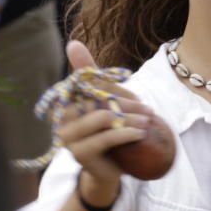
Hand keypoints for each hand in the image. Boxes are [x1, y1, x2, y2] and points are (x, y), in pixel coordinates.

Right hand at [55, 41, 151, 189]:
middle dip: (127, 104)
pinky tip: (141, 133)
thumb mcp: (107, 98)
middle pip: (98, 100)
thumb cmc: (111, 128)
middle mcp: (62, 119)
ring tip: (148, 121)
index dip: (115, 89)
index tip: (136, 99)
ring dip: (130, 118)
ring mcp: (68, 138)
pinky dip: (126, 132)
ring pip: (103, 118)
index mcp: (67, 101)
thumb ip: (92, 74)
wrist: (114, 167)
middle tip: (148, 110)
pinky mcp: (79, 154)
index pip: (91, 84)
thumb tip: (72, 43)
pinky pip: (105, 138)